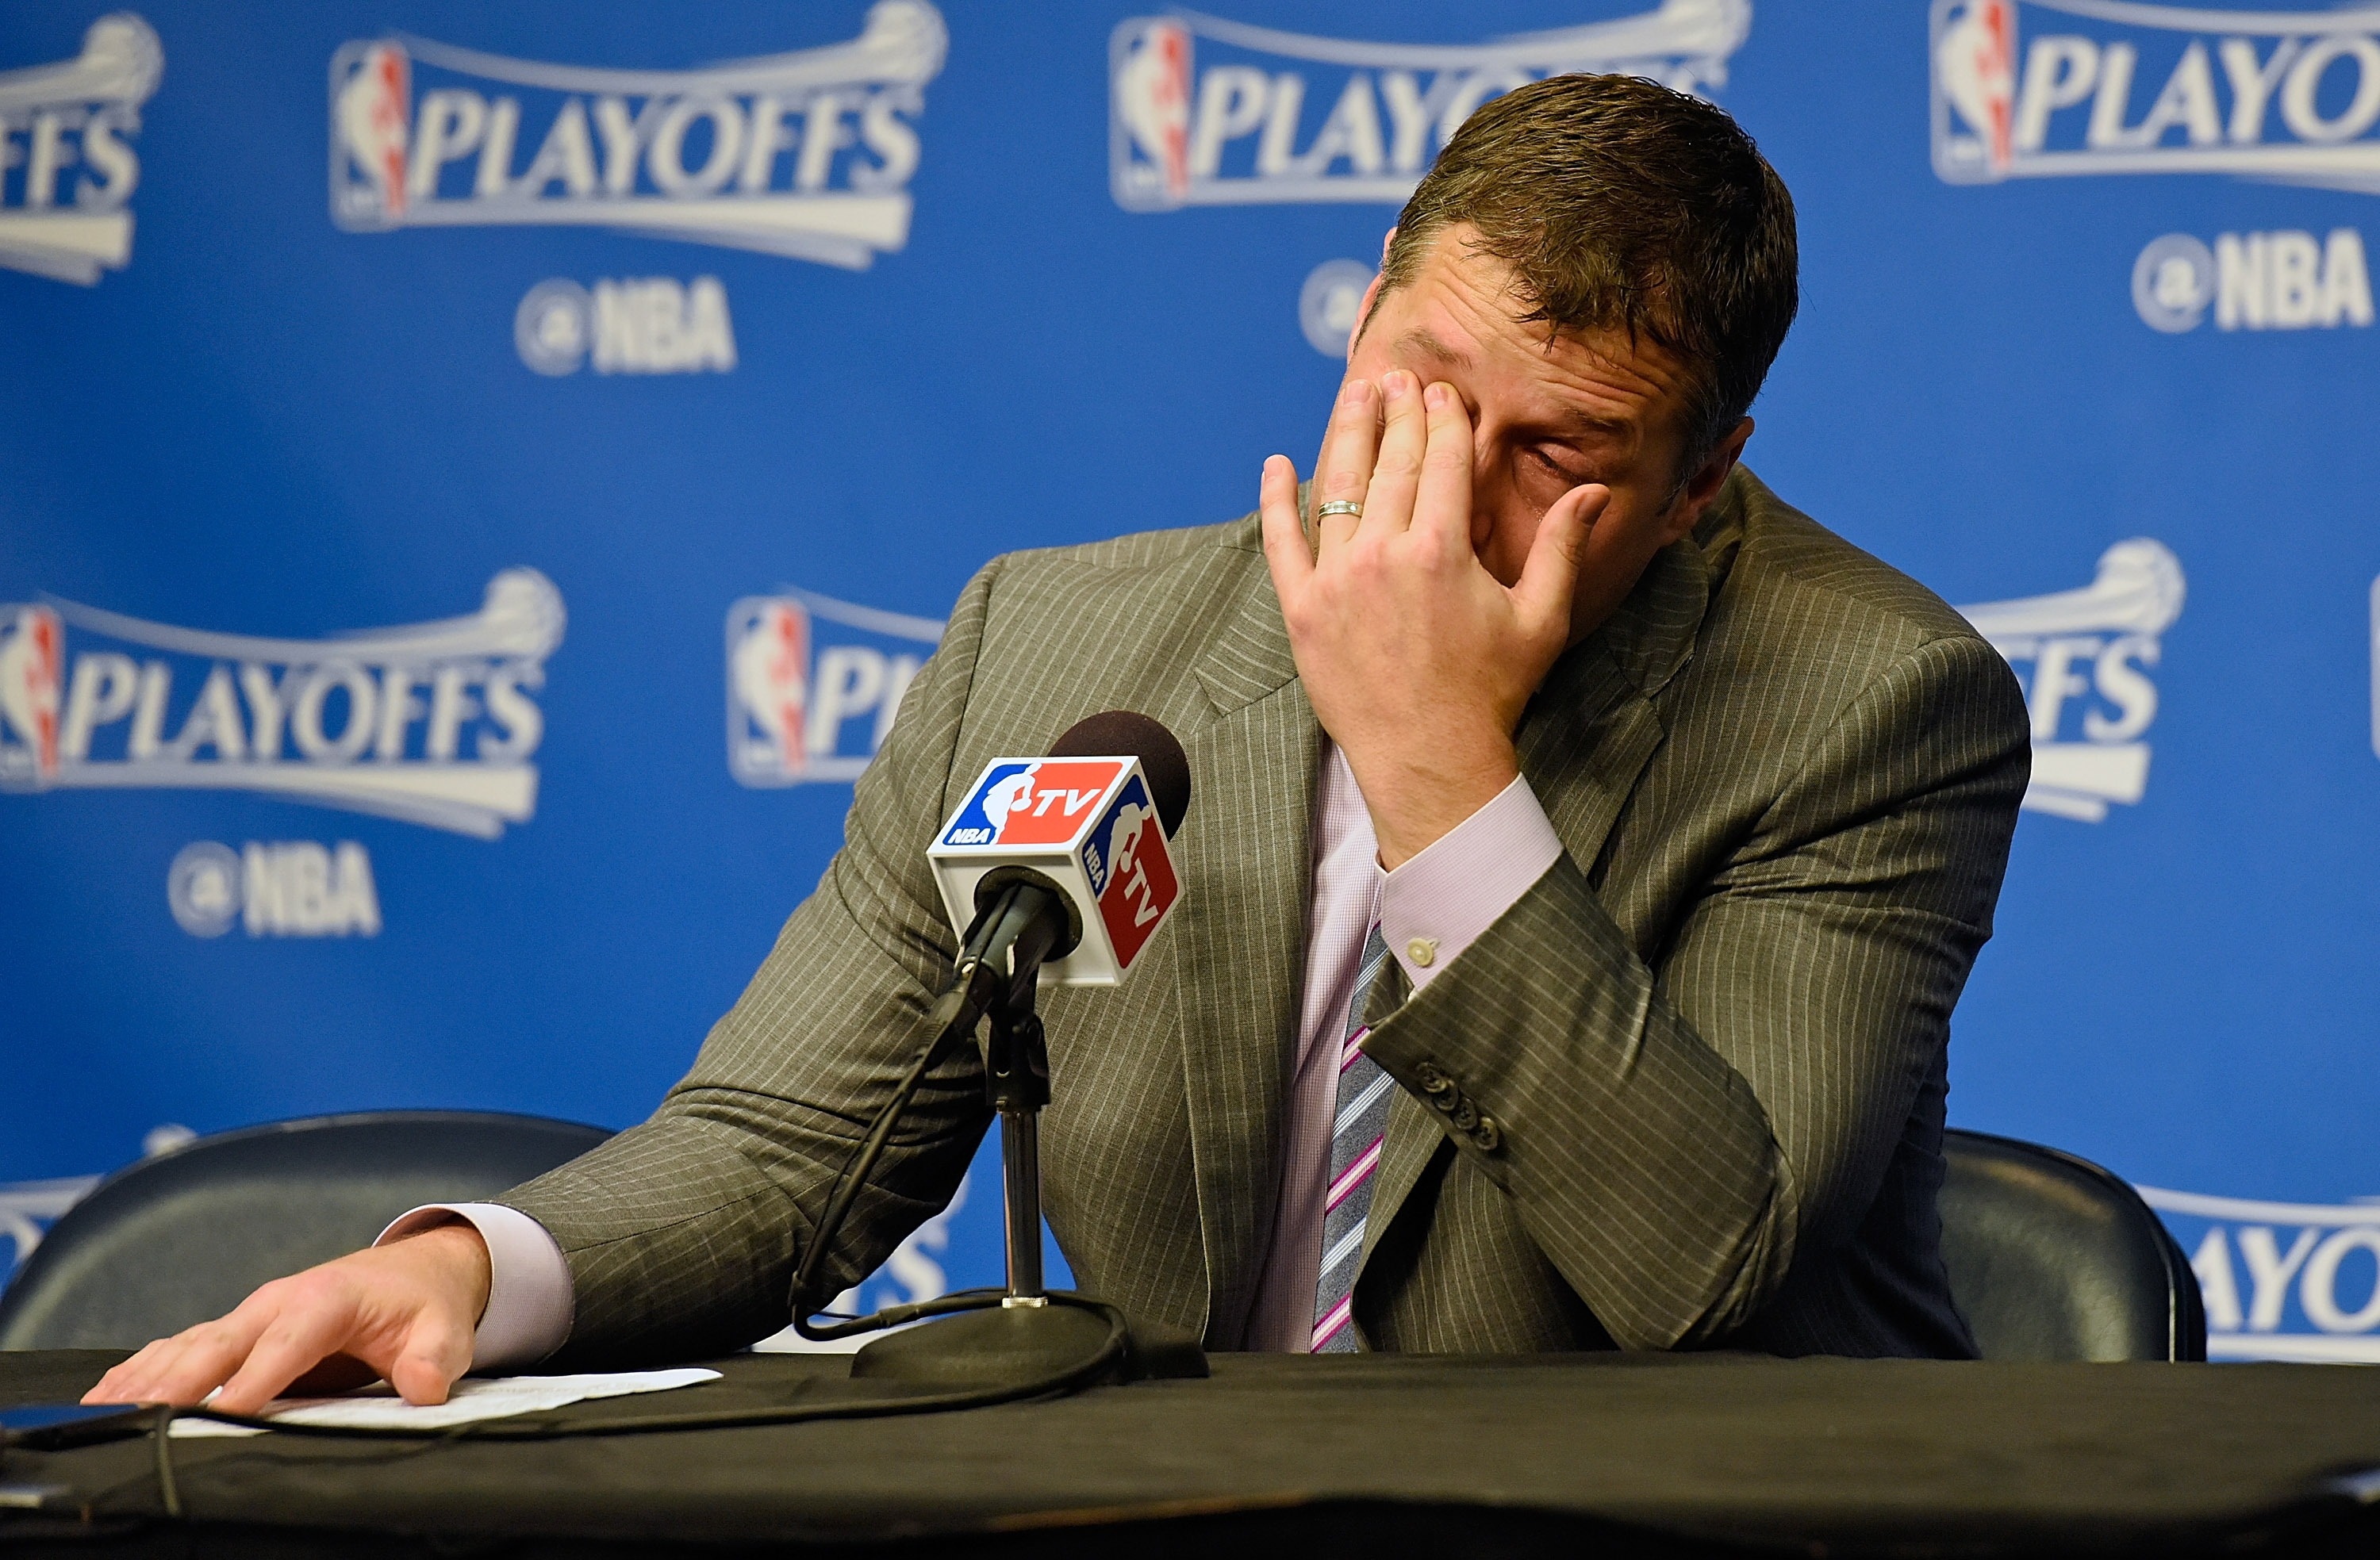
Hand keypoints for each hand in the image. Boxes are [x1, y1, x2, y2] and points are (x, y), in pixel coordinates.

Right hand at [81, 1221, 491, 1410]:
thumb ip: (433, 1358)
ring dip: (148, 1377)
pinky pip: (184, 1347)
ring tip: (105, 1410)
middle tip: (140, 1417)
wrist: (415, 1270)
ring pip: (191, 1346)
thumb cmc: (424, 1304)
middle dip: (179, 1381)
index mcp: (327, 1300)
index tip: (224, 1413)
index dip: (254, 1380)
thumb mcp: (444, 1330)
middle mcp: (279, 1301)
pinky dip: (145, 1368)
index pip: (286, 1344)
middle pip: (220, 1343)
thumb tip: (423, 1385)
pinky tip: (110, 1392)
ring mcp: (253, 1314)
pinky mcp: (239, 1329)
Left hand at [1259, 370, 1606, 867]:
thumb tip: (1593, 491)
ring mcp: (1336, 580)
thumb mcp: (1540, 620)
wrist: (1429, 760)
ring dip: (1345, 435)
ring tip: (1353, 398)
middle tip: (1398, 378)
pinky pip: (1280, 542)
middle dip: (1398, 414)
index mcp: (1443, 550)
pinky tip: (1276, 464)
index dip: (1445, 420)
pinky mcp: (1301, 610)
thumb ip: (1562, 549)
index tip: (1443, 393)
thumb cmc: (1490, 692)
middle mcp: (1384, 554)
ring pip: (1336, 488)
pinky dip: (1275, 500)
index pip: (1443, 462)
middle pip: (1391, 463)